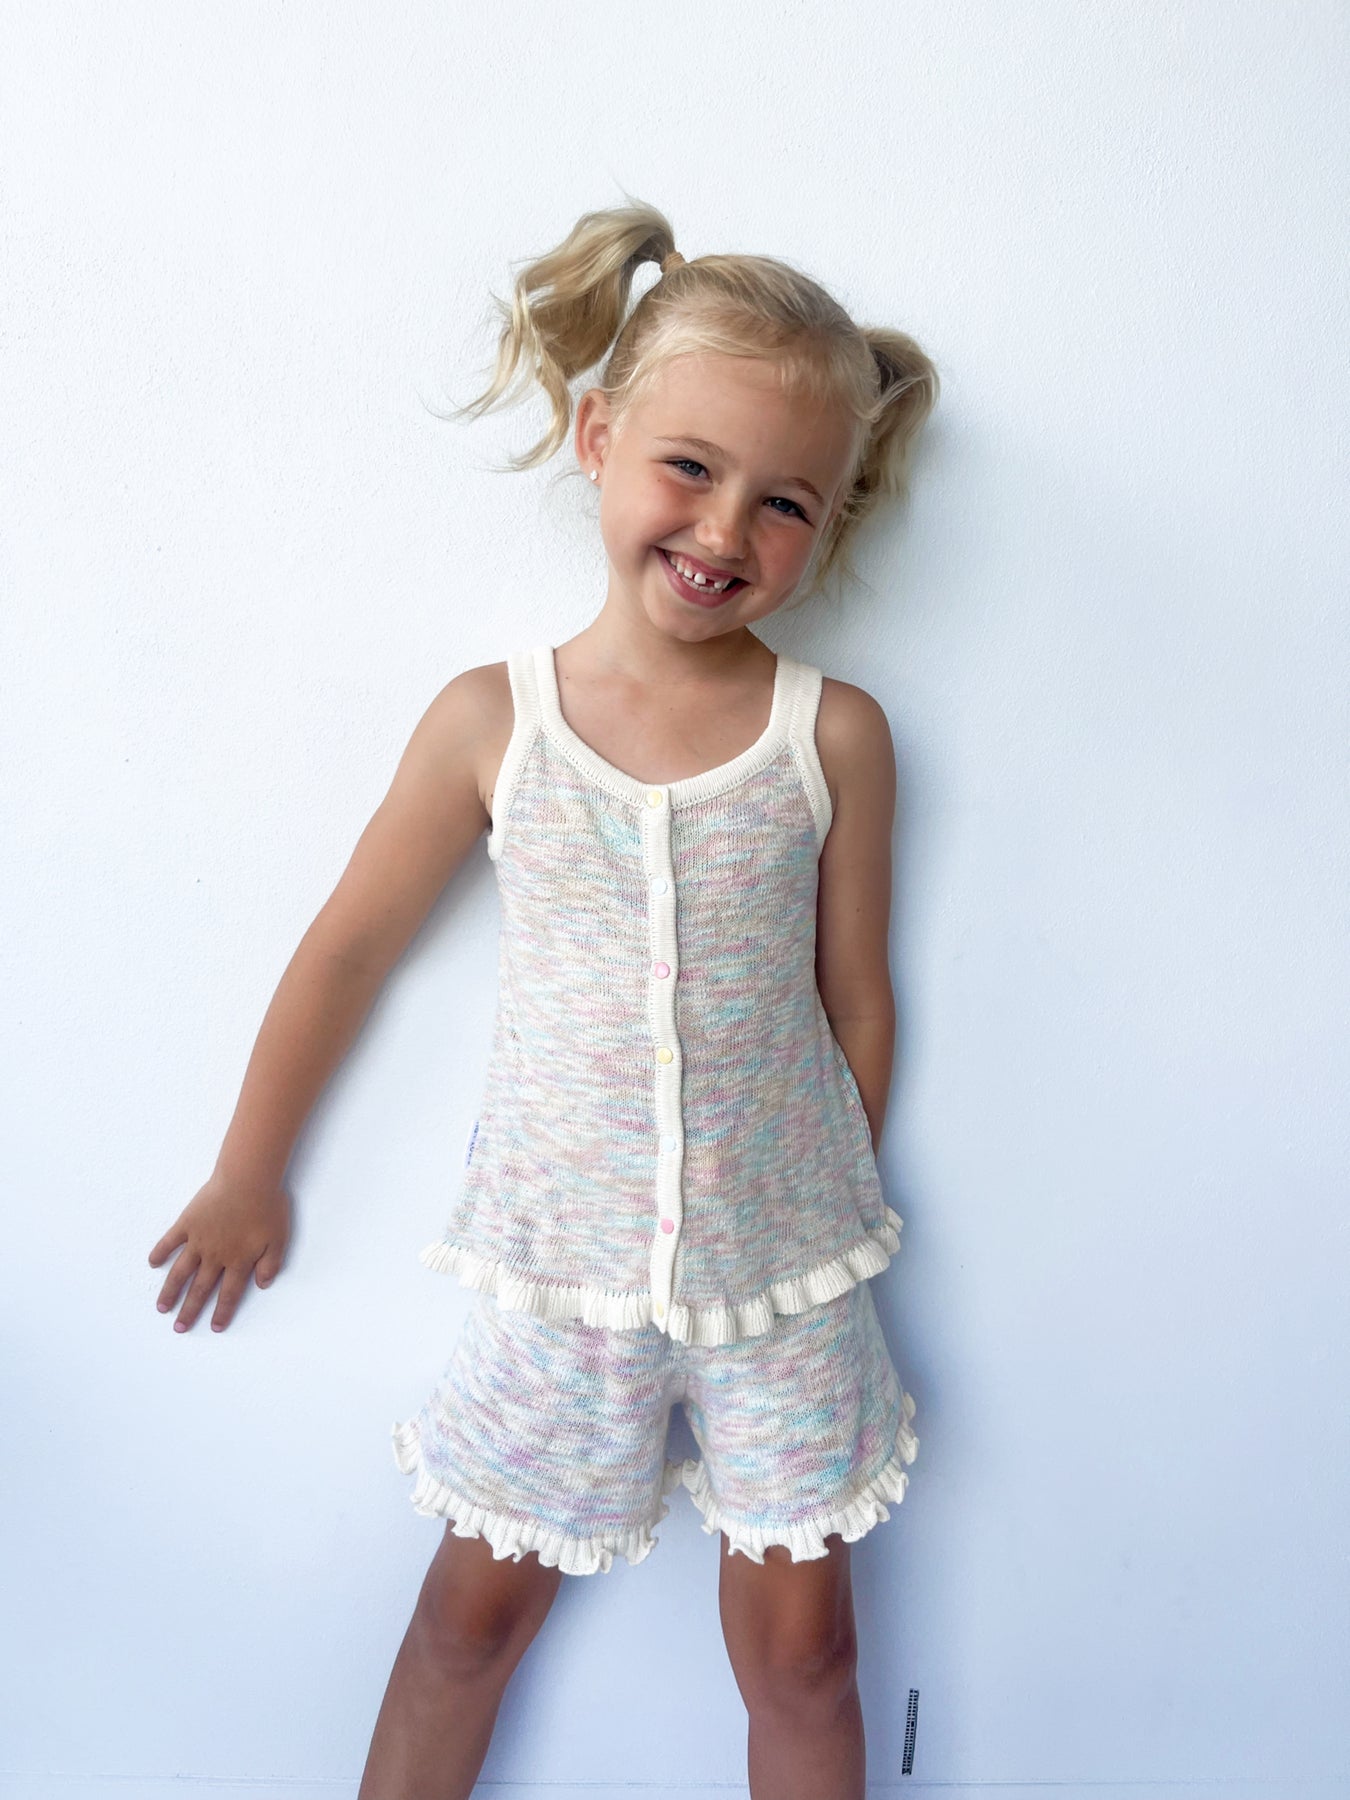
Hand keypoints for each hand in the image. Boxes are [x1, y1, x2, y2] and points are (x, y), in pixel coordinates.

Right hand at [148, 1172, 290, 1333]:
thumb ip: (270, 1264)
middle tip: (179, 1329)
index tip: (214, 1328)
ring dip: (170, 1291)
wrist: (248, 1179)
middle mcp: (215, 1256)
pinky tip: (153, 1263)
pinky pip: (170, 1241)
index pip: (229, 1294)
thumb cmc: (268, 1207)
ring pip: (181, 1272)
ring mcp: (199, 1240)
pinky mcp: (188, 1222)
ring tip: (162, 1307)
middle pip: (200, 1289)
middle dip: (190, 1311)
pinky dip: (160, 1252)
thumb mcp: (279, 1240)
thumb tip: (262, 1285)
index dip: (222, 1312)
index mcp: (238, 1261)